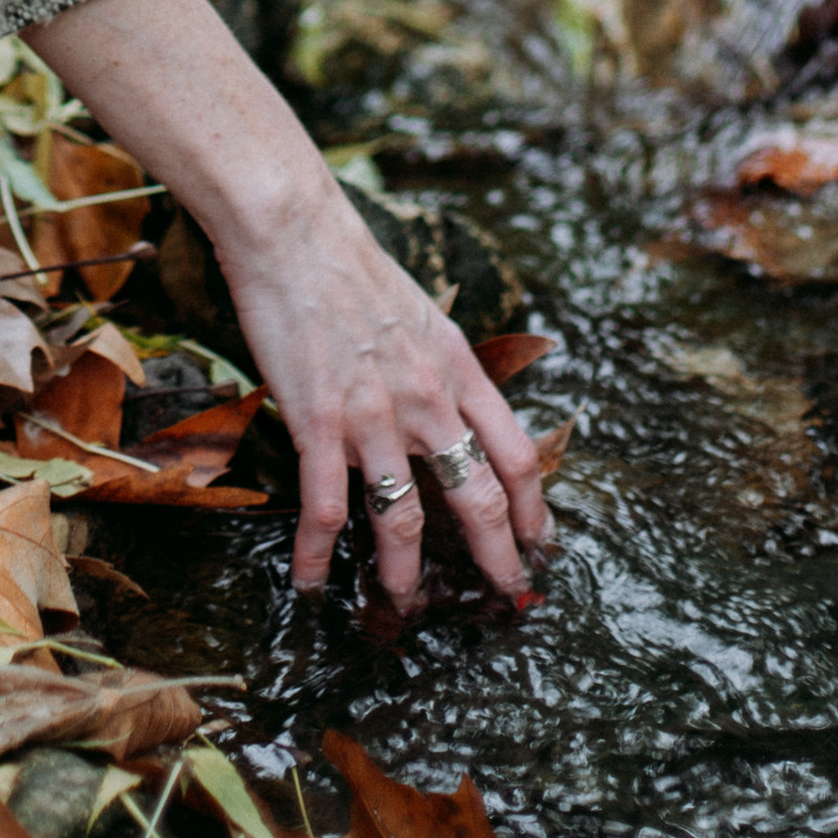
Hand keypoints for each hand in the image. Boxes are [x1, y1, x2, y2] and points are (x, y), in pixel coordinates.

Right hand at [29, 0, 553, 607]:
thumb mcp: (423, 314)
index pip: (517, 455)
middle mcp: (428, 400)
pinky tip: (310, 581)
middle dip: (497, 558)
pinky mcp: (319, 423)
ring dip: (405, 573)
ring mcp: (374, 417)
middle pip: (479, 498)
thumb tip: (455, 410)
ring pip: (403, 518)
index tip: (540, 543)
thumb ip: (442, 368)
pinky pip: (325, 507)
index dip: (535, 509)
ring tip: (404, 604)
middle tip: (505, 596)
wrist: (296, 232)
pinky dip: (318, 554)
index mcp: (460, 370)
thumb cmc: (353, 265)